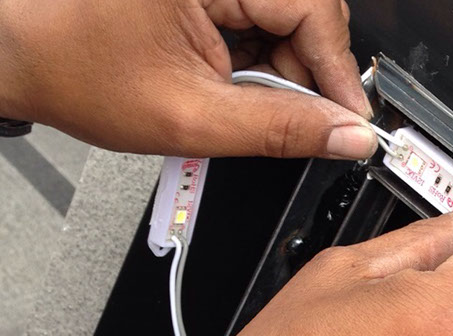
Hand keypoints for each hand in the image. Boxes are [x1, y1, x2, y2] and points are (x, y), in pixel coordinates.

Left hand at [0, 0, 376, 158]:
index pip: (313, 7)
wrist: (24, 52)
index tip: (350, 119)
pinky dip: (261, 53)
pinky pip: (263, 12)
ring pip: (290, 13)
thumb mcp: (190, 117)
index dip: (337, 70)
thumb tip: (346, 135)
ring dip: (284, 64)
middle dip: (308, 70)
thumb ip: (279, 129)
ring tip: (239, 94)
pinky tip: (232, 75)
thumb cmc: (78, 70)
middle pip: (308, 8)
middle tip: (291, 116)